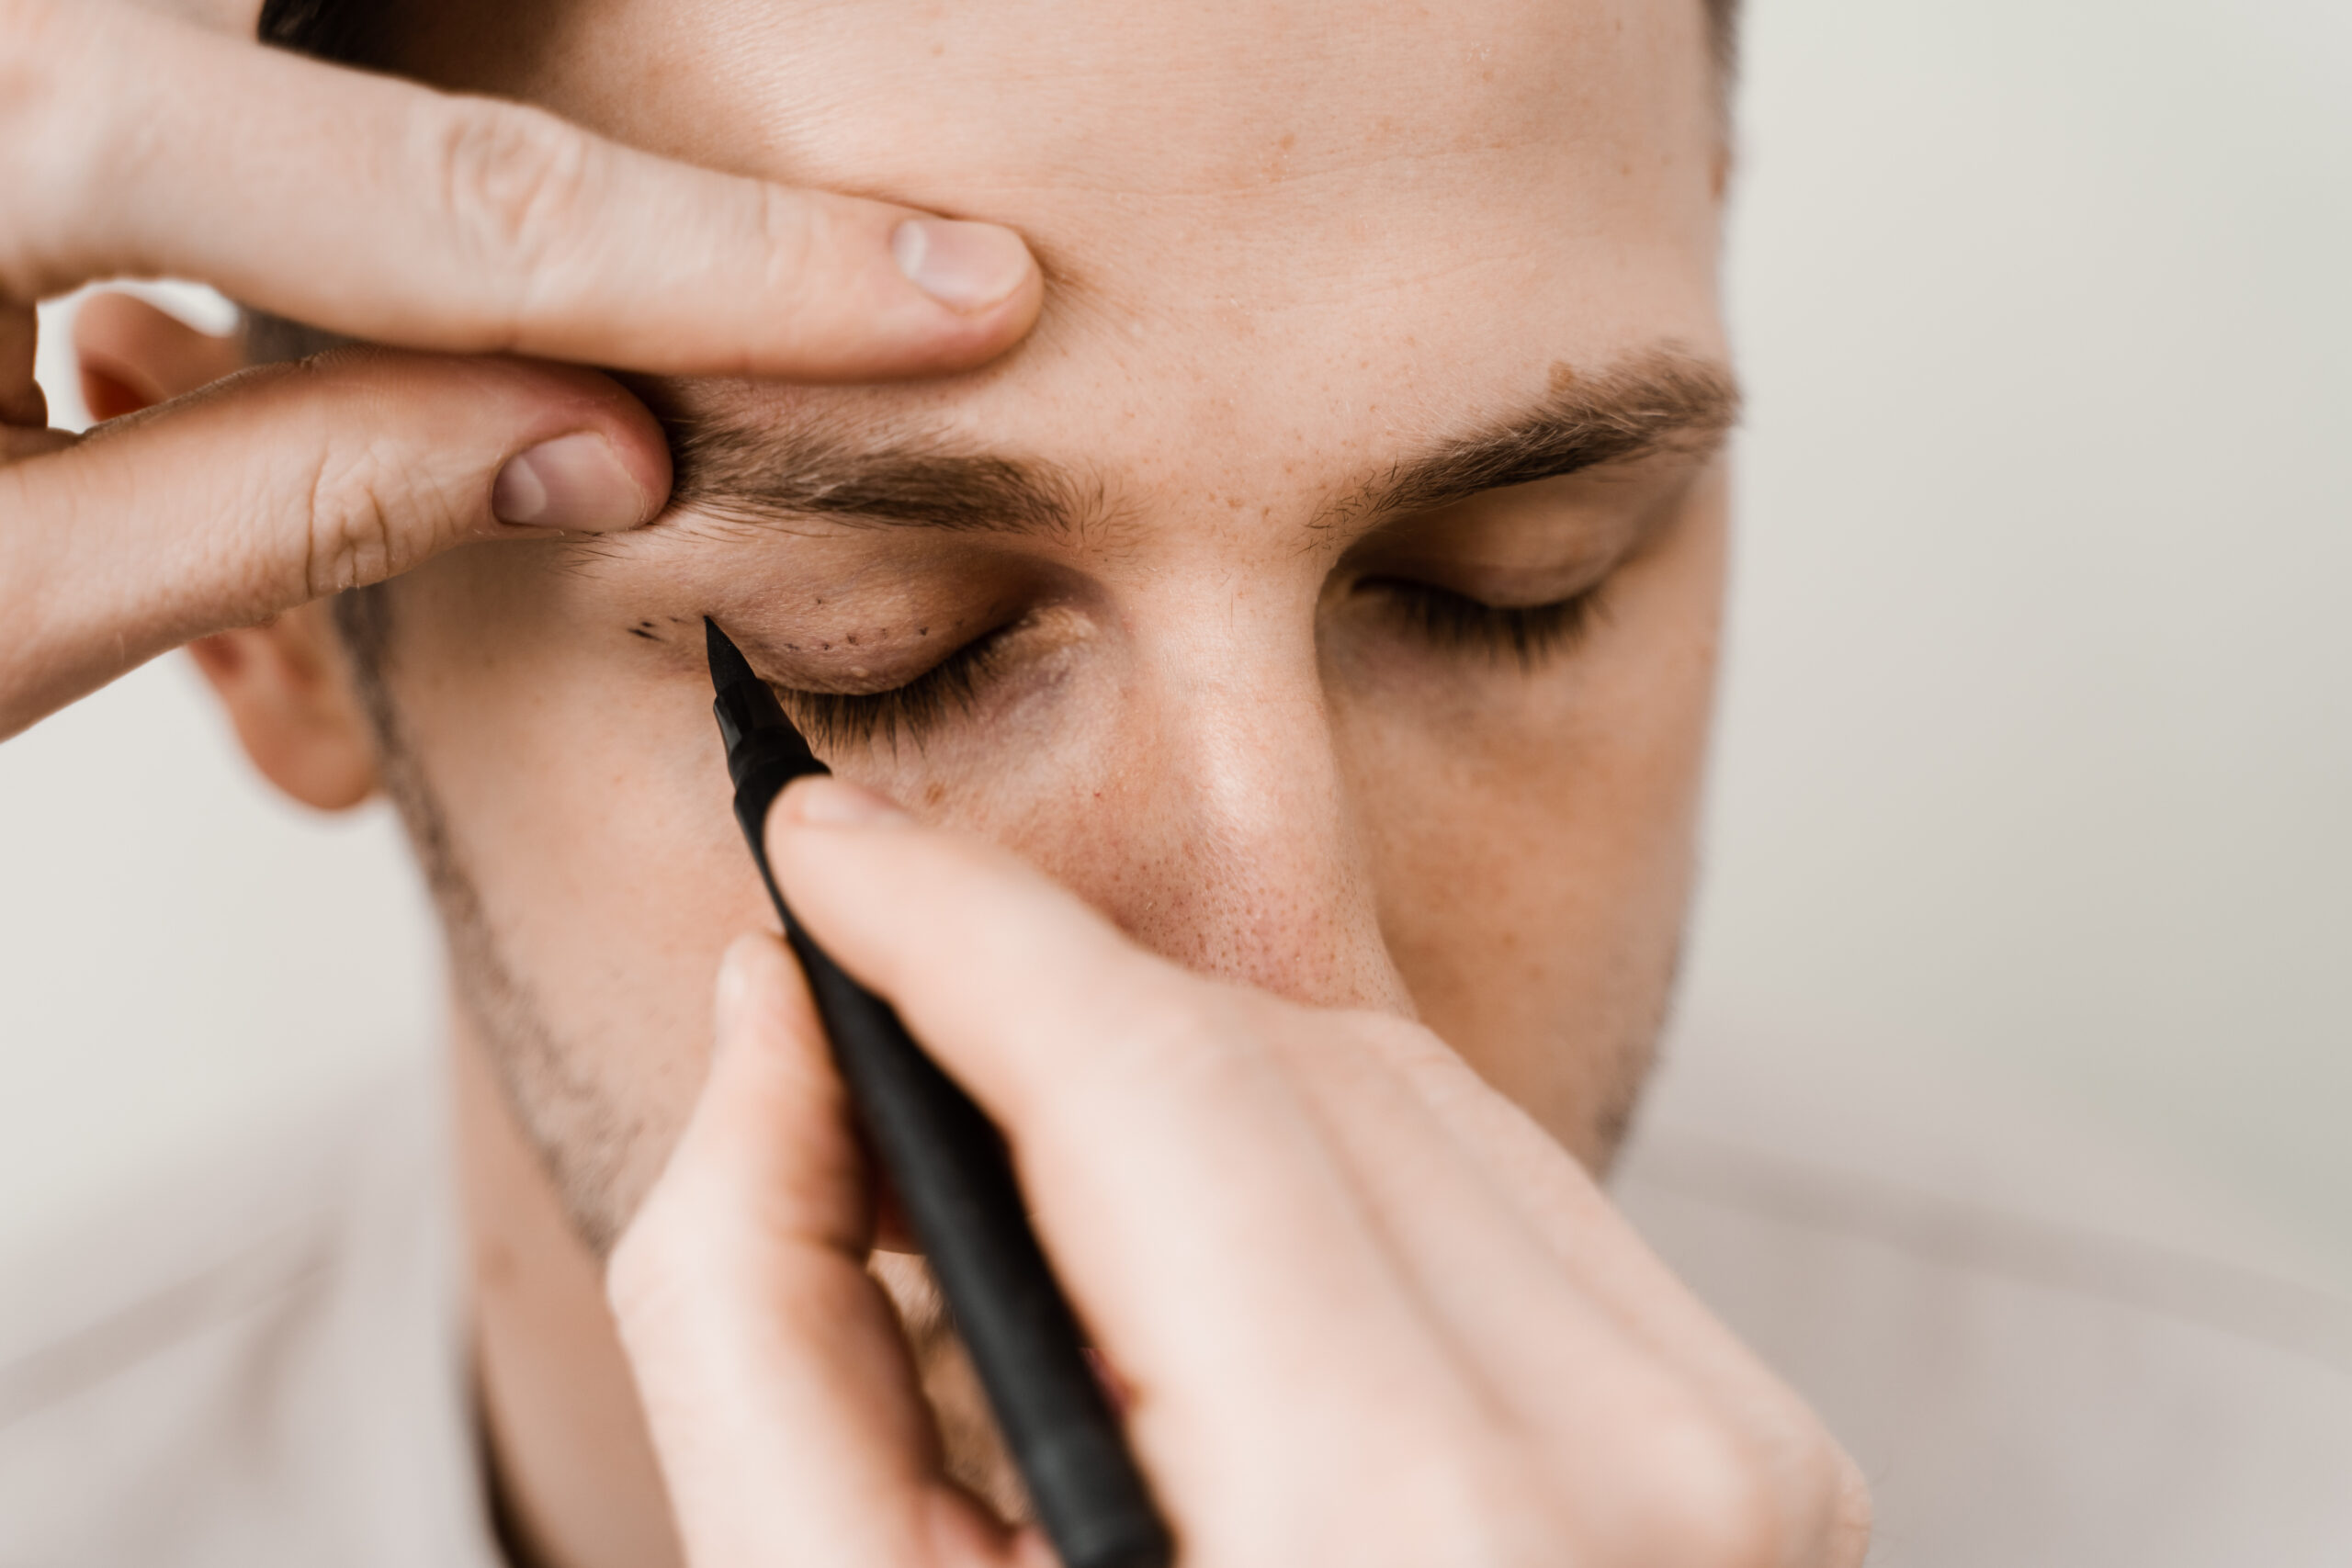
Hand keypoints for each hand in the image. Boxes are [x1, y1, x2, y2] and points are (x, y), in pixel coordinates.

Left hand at [0, 0, 1039, 739]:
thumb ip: (309, 496)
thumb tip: (614, 442)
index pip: (439, 207)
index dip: (731, 269)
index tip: (959, 289)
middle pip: (365, 20)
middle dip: (605, 103)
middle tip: (845, 222)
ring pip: (272, 21)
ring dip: (421, 108)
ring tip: (582, 257)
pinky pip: (186, 42)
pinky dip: (288, 114)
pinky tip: (304, 261)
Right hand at [609, 776, 1872, 1567]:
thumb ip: (766, 1320)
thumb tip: (773, 1020)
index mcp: (1411, 1550)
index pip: (1160, 1081)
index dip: (953, 923)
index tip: (814, 843)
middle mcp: (1643, 1484)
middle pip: (1281, 1062)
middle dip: (1042, 995)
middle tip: (860, 1005)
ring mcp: (1741, 1469)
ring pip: (1400, 1092)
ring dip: (1173, 1072)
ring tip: (998, 1144)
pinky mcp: (1757, 1460)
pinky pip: (1499, 1192)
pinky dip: (1314, 1163)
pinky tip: (1185, 1234)